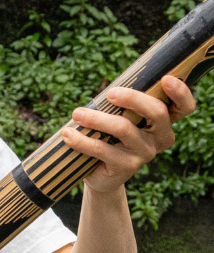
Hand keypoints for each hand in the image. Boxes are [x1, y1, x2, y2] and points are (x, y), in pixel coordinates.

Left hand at [63, 74, 195, 194]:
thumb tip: (109, 85)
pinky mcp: (126, 167)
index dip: (181, 92)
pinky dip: (82, 140)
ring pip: (124, 128)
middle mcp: (160, 137)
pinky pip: (103, 149)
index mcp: (164, 121)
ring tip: (76, 114)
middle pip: (157, 112)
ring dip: (97, 118)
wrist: (99, 173)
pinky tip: (67, 134)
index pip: (184, 107)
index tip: (166, 79)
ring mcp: (145, 153)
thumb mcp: (119, 116)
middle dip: (134, 98)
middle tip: (110, 93)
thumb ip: (122, 102)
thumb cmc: (110, 135)